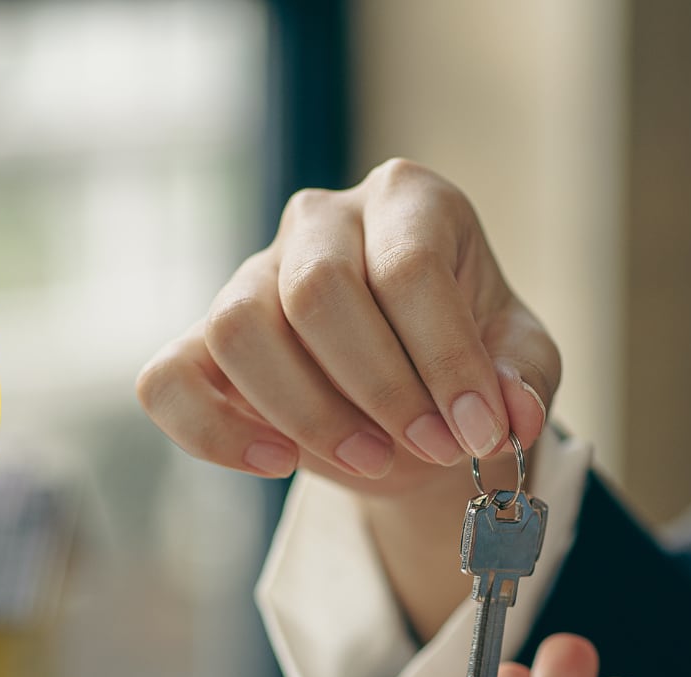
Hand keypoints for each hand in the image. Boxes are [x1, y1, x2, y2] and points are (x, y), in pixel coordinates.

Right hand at [137, 159, 559, 493]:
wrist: (419, 402)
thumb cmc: (469, 364)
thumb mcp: (518, 365)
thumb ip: (522, 381)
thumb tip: (509, 414)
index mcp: (407, 201)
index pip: (408, 267)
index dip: (444, 359)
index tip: (479, 432)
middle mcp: (321, 221)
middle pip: (318, 291)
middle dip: (380, 389)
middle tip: (431, 449)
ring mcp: (252, 274)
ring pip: (240, 328)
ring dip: (307, 414)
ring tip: (370, 461)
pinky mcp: (202, 341)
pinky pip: (168, 381)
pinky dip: (214, 433)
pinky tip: (277, 462)